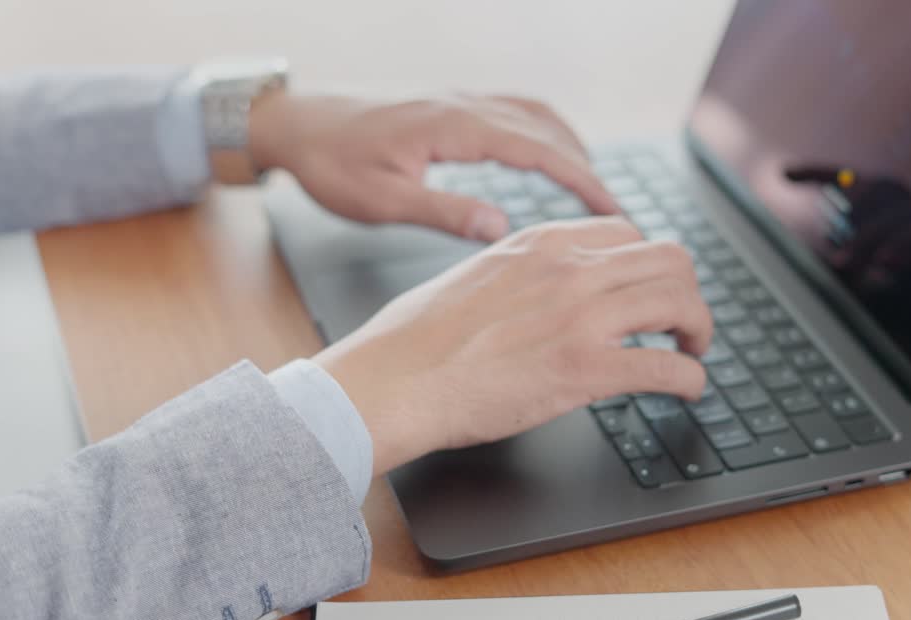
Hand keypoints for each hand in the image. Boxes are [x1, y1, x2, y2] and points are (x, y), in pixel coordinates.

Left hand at [249, 92, 618, 240]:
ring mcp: (457, 100)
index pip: (537, 150)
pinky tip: (545, 154)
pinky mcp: (448, 104)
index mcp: (453, 127)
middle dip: (585, 167)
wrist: (295, 124)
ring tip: (591, 185)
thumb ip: (444, 212)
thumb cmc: (331, 165)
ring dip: (568, 144)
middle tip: (614, 210)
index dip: (581, 179)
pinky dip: (542, 131)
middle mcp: (462, 105)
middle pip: (545, 128)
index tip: (613, 208)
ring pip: (532, 113)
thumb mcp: (383, 201)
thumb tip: (502, 227)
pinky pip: (512, 109)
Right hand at [311, 218, 712, 475]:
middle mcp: (571, 269)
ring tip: (693, 353)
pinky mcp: (584, 368)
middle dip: (688, 292)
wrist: (394, 379)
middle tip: (685, 324)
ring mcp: (582, 316)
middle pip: (670, 259)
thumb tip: (541, 292)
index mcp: (543, 242)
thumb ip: (523, 274)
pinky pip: (666, 367)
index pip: (628, 232)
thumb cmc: (416, 338)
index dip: (649, 265)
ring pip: (681, 302)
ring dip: (699, 330)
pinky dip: (690, 380)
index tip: (650, 290)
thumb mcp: (476, 276)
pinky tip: (686, 390)